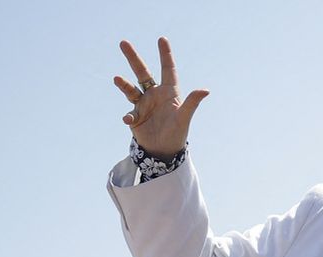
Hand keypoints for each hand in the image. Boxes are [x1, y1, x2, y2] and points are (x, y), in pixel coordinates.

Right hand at [113, 37, 207, 158]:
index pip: (168, 70)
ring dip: (124, 84)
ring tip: (117, 79)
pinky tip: (129, 120)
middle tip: (123, 42)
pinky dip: (128, 116)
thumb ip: (192, 103)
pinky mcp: (135, 116)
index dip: (165, 55)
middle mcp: (154, 94)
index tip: (162, 39)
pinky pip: (130, 113)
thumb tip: (205, 90)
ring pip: (131, 88)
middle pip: (142, 72)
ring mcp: (143, 104)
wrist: (164, 152)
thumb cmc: (177, 133)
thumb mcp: (184, 118)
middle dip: (133, 58)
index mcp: (169, 92)